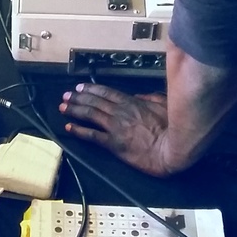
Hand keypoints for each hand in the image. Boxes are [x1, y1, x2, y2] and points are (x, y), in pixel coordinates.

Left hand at [59, 84, 173, 176]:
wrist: (173, 149)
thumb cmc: (173, 128)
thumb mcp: (164, 105)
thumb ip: (151, 98)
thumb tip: (139, 96)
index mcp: (132, 102)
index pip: (106, 92)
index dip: (91, 89)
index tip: (80, 87)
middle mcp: (120, 112)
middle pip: (94, 101)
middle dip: (78, 97)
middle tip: (65, 95)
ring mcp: (116, 127)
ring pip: (90, 114)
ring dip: (74, 110)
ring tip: (62, 107)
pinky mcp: (114, 143)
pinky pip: (92, 135)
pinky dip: (79, 130)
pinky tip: (69, 127)